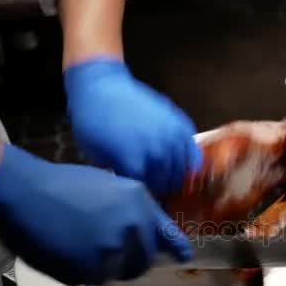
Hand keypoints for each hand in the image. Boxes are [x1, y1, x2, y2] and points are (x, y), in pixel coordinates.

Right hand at [0, 143, 191, 285]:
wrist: (23, 191)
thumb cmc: (64, 182)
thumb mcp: (110, 184)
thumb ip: (133, 208)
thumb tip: (147, 228)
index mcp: (138, 202)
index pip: (166, 233)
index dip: (176, 247)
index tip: (184, 256)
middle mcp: (131, 227)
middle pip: (144, 259)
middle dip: (135, 260)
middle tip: (116, 254)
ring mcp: (108, 250)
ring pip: (119, 271)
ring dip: (109, 266)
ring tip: (88, 249)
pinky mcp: (85, 269)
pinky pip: (93, 278)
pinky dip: (85, 271)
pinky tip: (71, 252)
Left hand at [63, 56, 201, 194]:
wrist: (102, 86)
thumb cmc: (93, 122)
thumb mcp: (96, 156)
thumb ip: (118, 175)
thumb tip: (131, 190)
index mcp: (134, 160)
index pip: (148, 190)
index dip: (145, 197)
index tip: (142, 200)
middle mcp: (157, 149)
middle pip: (168, 181)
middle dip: (162, 188)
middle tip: (157, 191)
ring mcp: (170, 134)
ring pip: (183, 167)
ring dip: (177, 176)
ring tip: (168, 179)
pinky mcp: (178, 121)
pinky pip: (191, 147)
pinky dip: (189, 157)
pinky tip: (181, 162)